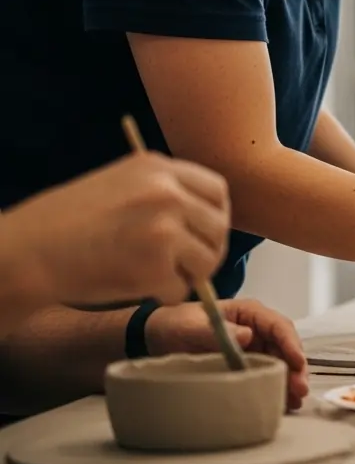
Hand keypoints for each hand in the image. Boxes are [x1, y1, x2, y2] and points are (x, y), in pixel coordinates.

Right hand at [0, 154, 229, 306]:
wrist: (28, 251)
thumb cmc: (67, 222)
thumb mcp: (119, 184)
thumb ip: (163, 191)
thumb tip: (206, 216)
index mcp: (158, 168)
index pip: (217, 190)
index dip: (214, 216)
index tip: (201, 232)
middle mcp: (166, 194)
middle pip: (218, 227)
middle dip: (205, 249)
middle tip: (181, 263)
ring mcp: (164, 229)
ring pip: (207, 261)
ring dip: (187, 274)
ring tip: (153, 273)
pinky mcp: (155, 267)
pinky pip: (180, 289)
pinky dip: (162, 295)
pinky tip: (136, 286)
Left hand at [145, 298, 307, 409]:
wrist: (157, 338)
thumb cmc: (174, 325)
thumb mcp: (191, 326)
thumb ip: (217, 330)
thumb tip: (248, 335)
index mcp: (248, 313)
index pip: (278, 326)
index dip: (291, 344)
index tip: (298, 362)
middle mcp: (257, 330)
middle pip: (285, 347)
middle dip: (295, 368)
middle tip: (299, 390)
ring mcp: (253, 349)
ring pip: (280, 364)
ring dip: (289, 381)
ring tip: (294, 401)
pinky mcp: (247, 366)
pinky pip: (267, 376)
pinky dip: (276, 388)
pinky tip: (281, 403)